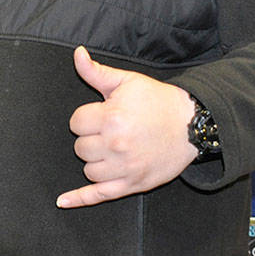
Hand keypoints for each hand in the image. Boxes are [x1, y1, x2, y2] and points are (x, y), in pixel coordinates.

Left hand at [57, 46, 198, 208]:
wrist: (192, 125)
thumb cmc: (158, 101)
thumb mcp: (127, 81)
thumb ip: (96, 72)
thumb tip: (77, 54)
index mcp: (112, 117)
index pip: (76, 123)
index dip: (86, 118)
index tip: (100, 115)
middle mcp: (116, 145)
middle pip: (80, 148)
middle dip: (90, 138)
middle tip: (109, 131)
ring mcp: (125, 168)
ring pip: (89, 170)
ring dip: (94, 160)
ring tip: (111, 149)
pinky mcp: (133, 185)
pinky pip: (99, 195)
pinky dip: (79, 199)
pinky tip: (62, 201)